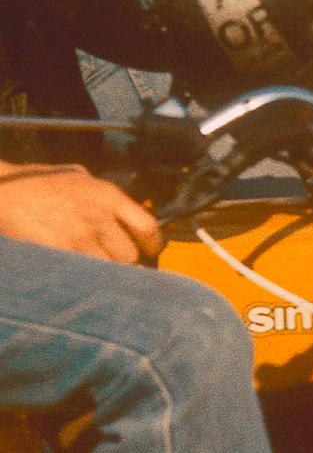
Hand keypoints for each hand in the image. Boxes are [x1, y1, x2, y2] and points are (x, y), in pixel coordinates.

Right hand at [0, 162, 162, 262]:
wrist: (6, 191)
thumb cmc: (42, 181)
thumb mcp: (82, 177)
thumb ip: (106, 196)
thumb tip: (125, 213)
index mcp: (108, 196)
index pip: (147, 226)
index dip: (153, 244)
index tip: (151, 251)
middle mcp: (98, 217)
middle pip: (129, 255)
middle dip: (126, 263)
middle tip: (119, 263)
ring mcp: (76, 237)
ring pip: (107, 269)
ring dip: (105, 274)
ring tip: (100, 271)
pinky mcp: (57, 252)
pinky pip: (81, 274)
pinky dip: (84, 278)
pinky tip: (80, 274)